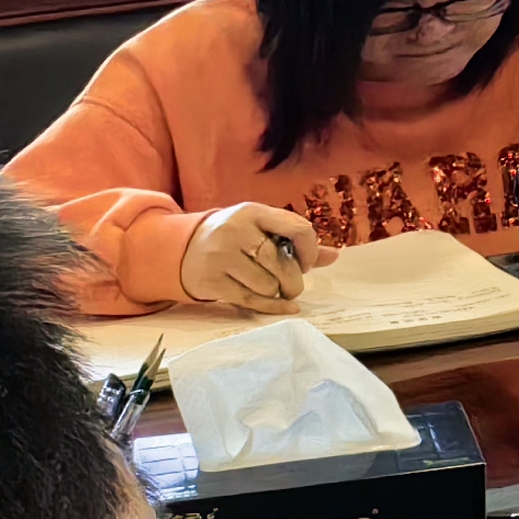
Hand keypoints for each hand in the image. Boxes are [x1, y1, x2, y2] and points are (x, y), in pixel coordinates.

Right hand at [177, 204, 320, 312]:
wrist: (183, 248)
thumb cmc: (235, 237)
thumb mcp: (261, 227)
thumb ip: (295, 239)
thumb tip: (335, 256)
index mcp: (252, 212)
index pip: (297, 228)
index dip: (310, 250)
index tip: (306, 262)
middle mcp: (234, 232)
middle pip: (280, 263)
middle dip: (294, 279)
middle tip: (292, 283)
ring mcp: (219, 257)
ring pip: (267, 284)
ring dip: (277, 291)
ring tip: (273, 286)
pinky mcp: (211, 282)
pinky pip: (251, 301)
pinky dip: (273, 307)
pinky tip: (285, 306)